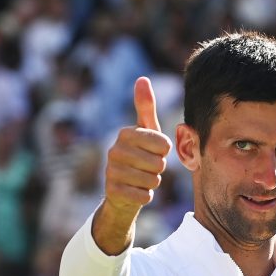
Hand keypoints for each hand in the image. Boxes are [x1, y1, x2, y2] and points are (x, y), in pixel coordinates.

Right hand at [104, 77, 171, 214]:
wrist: (122, 192)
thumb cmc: (140, 156)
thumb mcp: (145, 131)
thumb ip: (145, 107)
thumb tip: (142, 78)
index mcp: (126, 133)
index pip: (163, 144)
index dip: (164, 152)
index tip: (153, 152)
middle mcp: (115, 150)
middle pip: (159, 163)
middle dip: (158, 169)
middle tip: (146, 168)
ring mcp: (111, 171)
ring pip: (152, 180)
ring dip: (152, 183)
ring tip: (141, 179)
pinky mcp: (112, 191)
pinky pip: (144, 196)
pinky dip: (145, 196)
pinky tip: (136, 191)